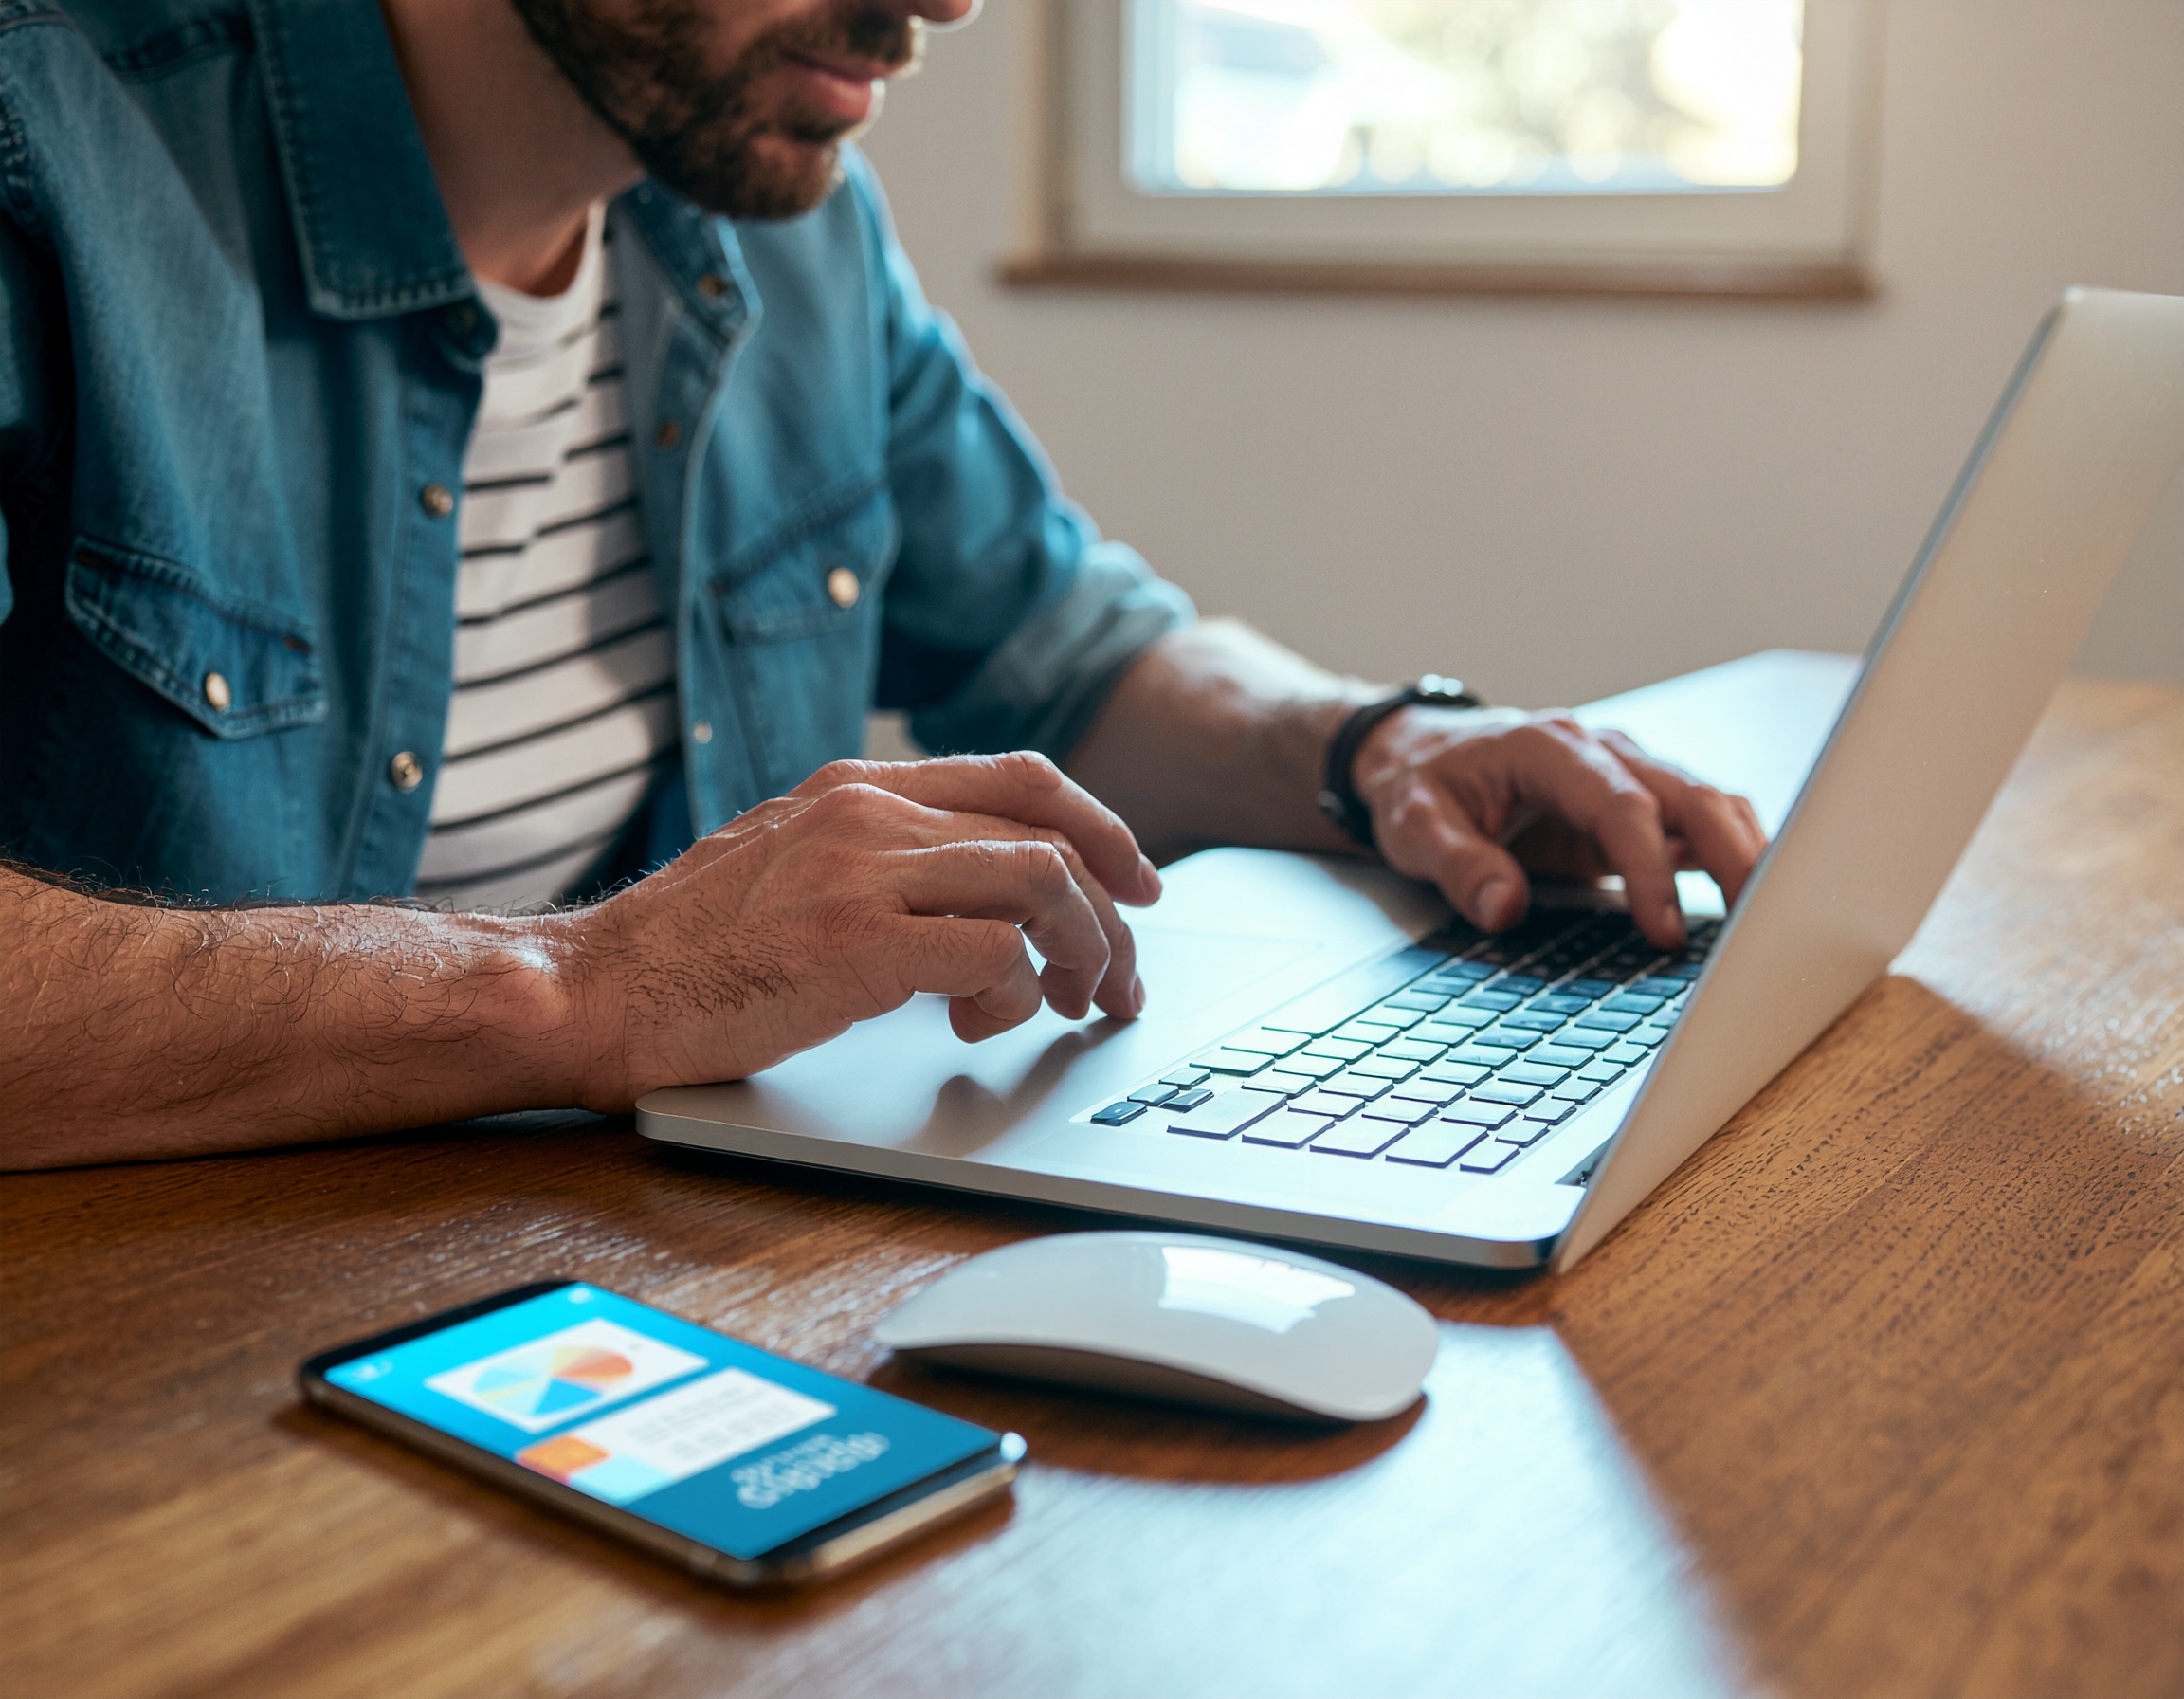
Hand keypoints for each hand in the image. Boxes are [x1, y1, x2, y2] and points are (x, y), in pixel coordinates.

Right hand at [562, 753, 1161, 1107]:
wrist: (595, 990)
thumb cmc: (688, 951)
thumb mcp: (792, 867)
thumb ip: (879, 861)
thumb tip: (981, 902)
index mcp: (858, 787)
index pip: (1023, 779)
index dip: (1102, 829)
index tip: (1138, 885)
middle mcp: (869, 813)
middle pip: (1051, 836)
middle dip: (1114, 914)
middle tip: (1122, 982)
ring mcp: (862, 871)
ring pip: (1042, 885)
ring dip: (1083, 954)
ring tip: (1074, 1006)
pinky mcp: (856, 943)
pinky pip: (995, 954)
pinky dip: (1015, 996)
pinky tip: (978, 1027)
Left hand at [1351, 707, 1766, 948]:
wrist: (1421, 753)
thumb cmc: (1421, 784)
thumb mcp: (1413, 826)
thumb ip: (1458, 865)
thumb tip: (1503, 907)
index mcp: (1550, 749)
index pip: (1622, 805)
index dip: (1649, 868)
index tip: (1663, 930)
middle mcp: (1602, 753)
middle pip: (1692, 796)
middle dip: (1735, 858)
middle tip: (1762, 930)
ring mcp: (1626, 775)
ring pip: (1710, 806)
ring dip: (1745, 859)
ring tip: (1772, 926)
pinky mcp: (1636, 805)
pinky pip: (1698, 827)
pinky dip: (1730, 861)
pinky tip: (1749, 907)